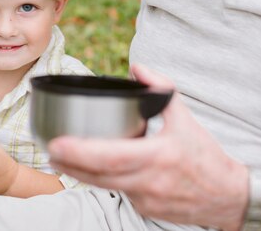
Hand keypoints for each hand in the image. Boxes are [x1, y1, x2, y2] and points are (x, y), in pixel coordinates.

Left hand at [48, 64, 248, 230]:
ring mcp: (145, 199)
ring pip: (103, 186)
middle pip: (98, 176)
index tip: (58, 143)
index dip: (80, 152)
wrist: (226, 196)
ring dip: (79, 173)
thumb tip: (136, 68)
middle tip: (49, 148)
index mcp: (157, 156)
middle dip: (69, 163)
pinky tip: (88, 167)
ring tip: (59, 157)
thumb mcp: (184, 115)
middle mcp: (148, 182)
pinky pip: (117, 191)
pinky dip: (101, 179)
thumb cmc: (204, 155)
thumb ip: (159, 87)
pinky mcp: (144, 209)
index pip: (110, 157)